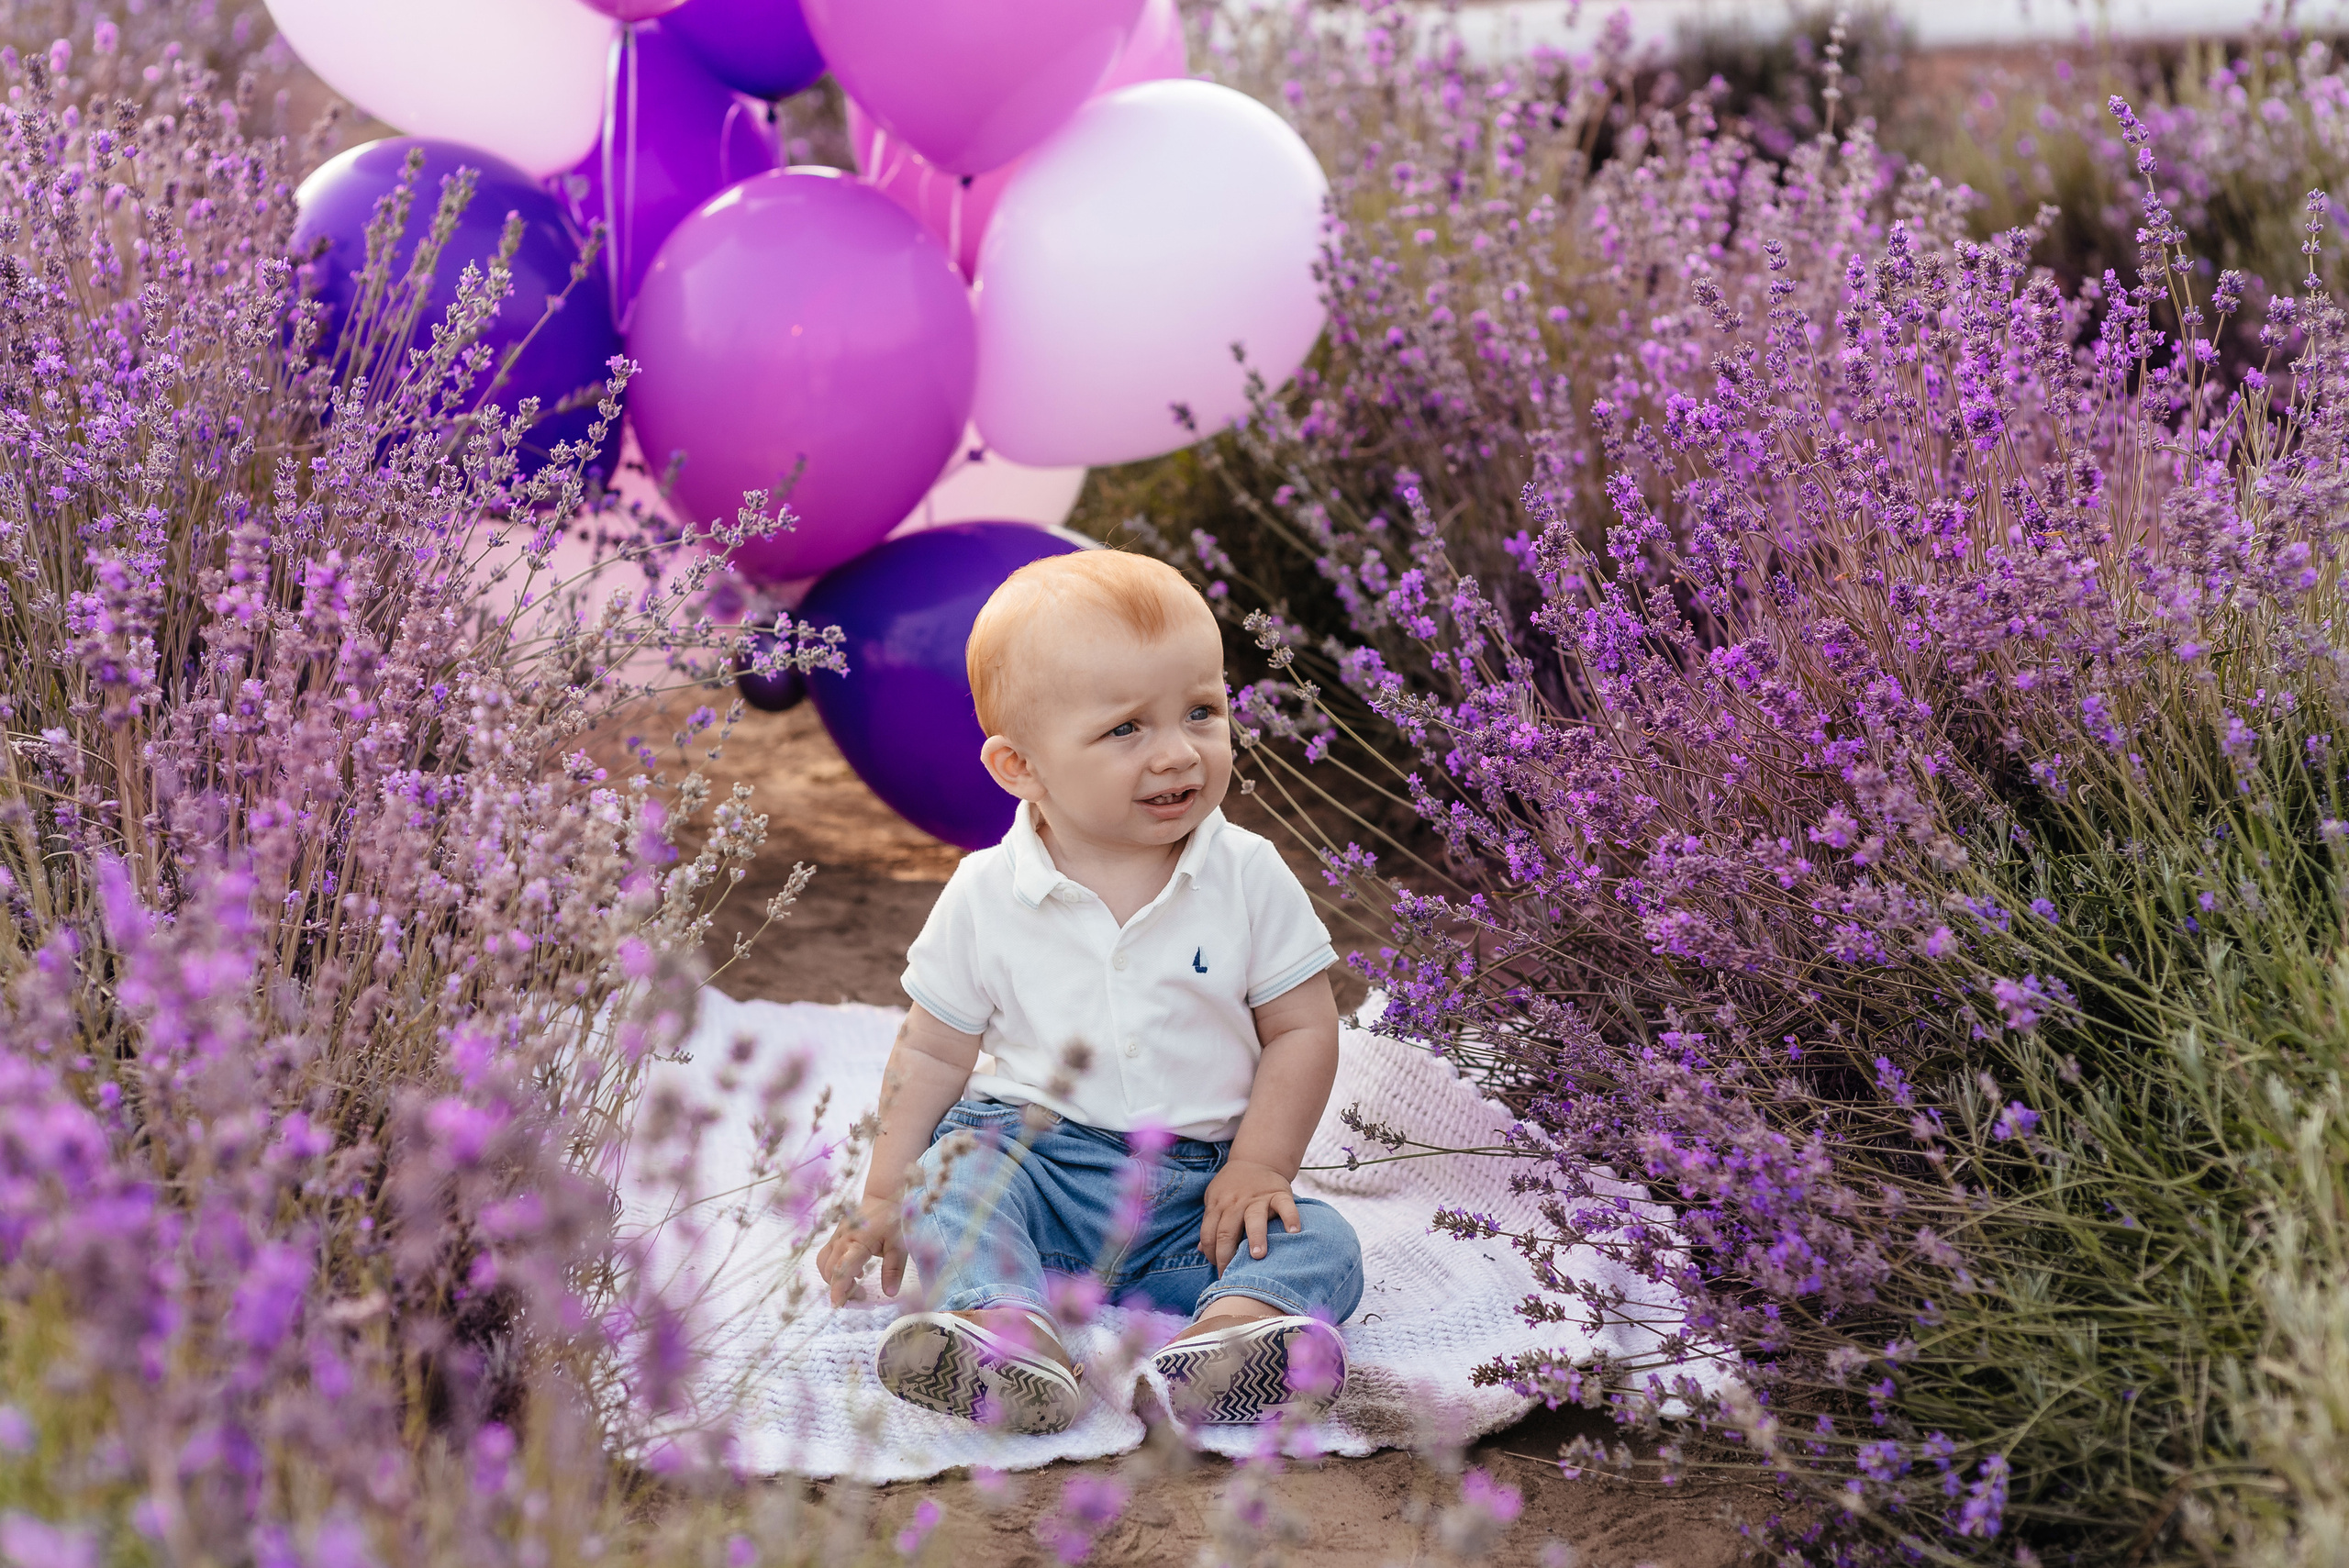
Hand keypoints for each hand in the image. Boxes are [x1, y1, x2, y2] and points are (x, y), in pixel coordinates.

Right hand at [815, 1195, 904, 1307]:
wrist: (882, 1196)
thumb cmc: (893, 1220)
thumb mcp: (900, 1246)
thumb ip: (894, 1270)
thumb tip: (890, 1293)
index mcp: (858, 1242)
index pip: (842, 1269)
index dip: (838, 1289)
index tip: (838, 1304)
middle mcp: (842, 1240)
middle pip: (829, 1271)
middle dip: (839, 1288)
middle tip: (861, 1296)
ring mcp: (836, 1237)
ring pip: (823, 1263)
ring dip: (834, 1279)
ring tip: (856, 1286)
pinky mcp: (836, 1236)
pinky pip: (827, 1256)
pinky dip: (835, 1269)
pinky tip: (856, 1272)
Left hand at [1200, 1158, 1302, 1274]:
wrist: (1257, 1159)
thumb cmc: (1233, 1186)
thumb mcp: (1215, 1199)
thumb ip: (1210, 1224)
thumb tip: (1200, 1250)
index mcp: (1218, 1205)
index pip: (1209, 1234)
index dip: (1211, 1254)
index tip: (1219, 1270)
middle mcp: (1235, 1202)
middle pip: (1226, 1231)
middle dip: (1227, 1255)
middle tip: (1232, 1275)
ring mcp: (1257, 1198)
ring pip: (1254, 1218)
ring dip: (1255, 1237)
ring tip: (1257, 1255)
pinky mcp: (1279, 1193)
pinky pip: (1285, 1206)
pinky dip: (1291, 1218)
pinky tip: (1294, 1232)